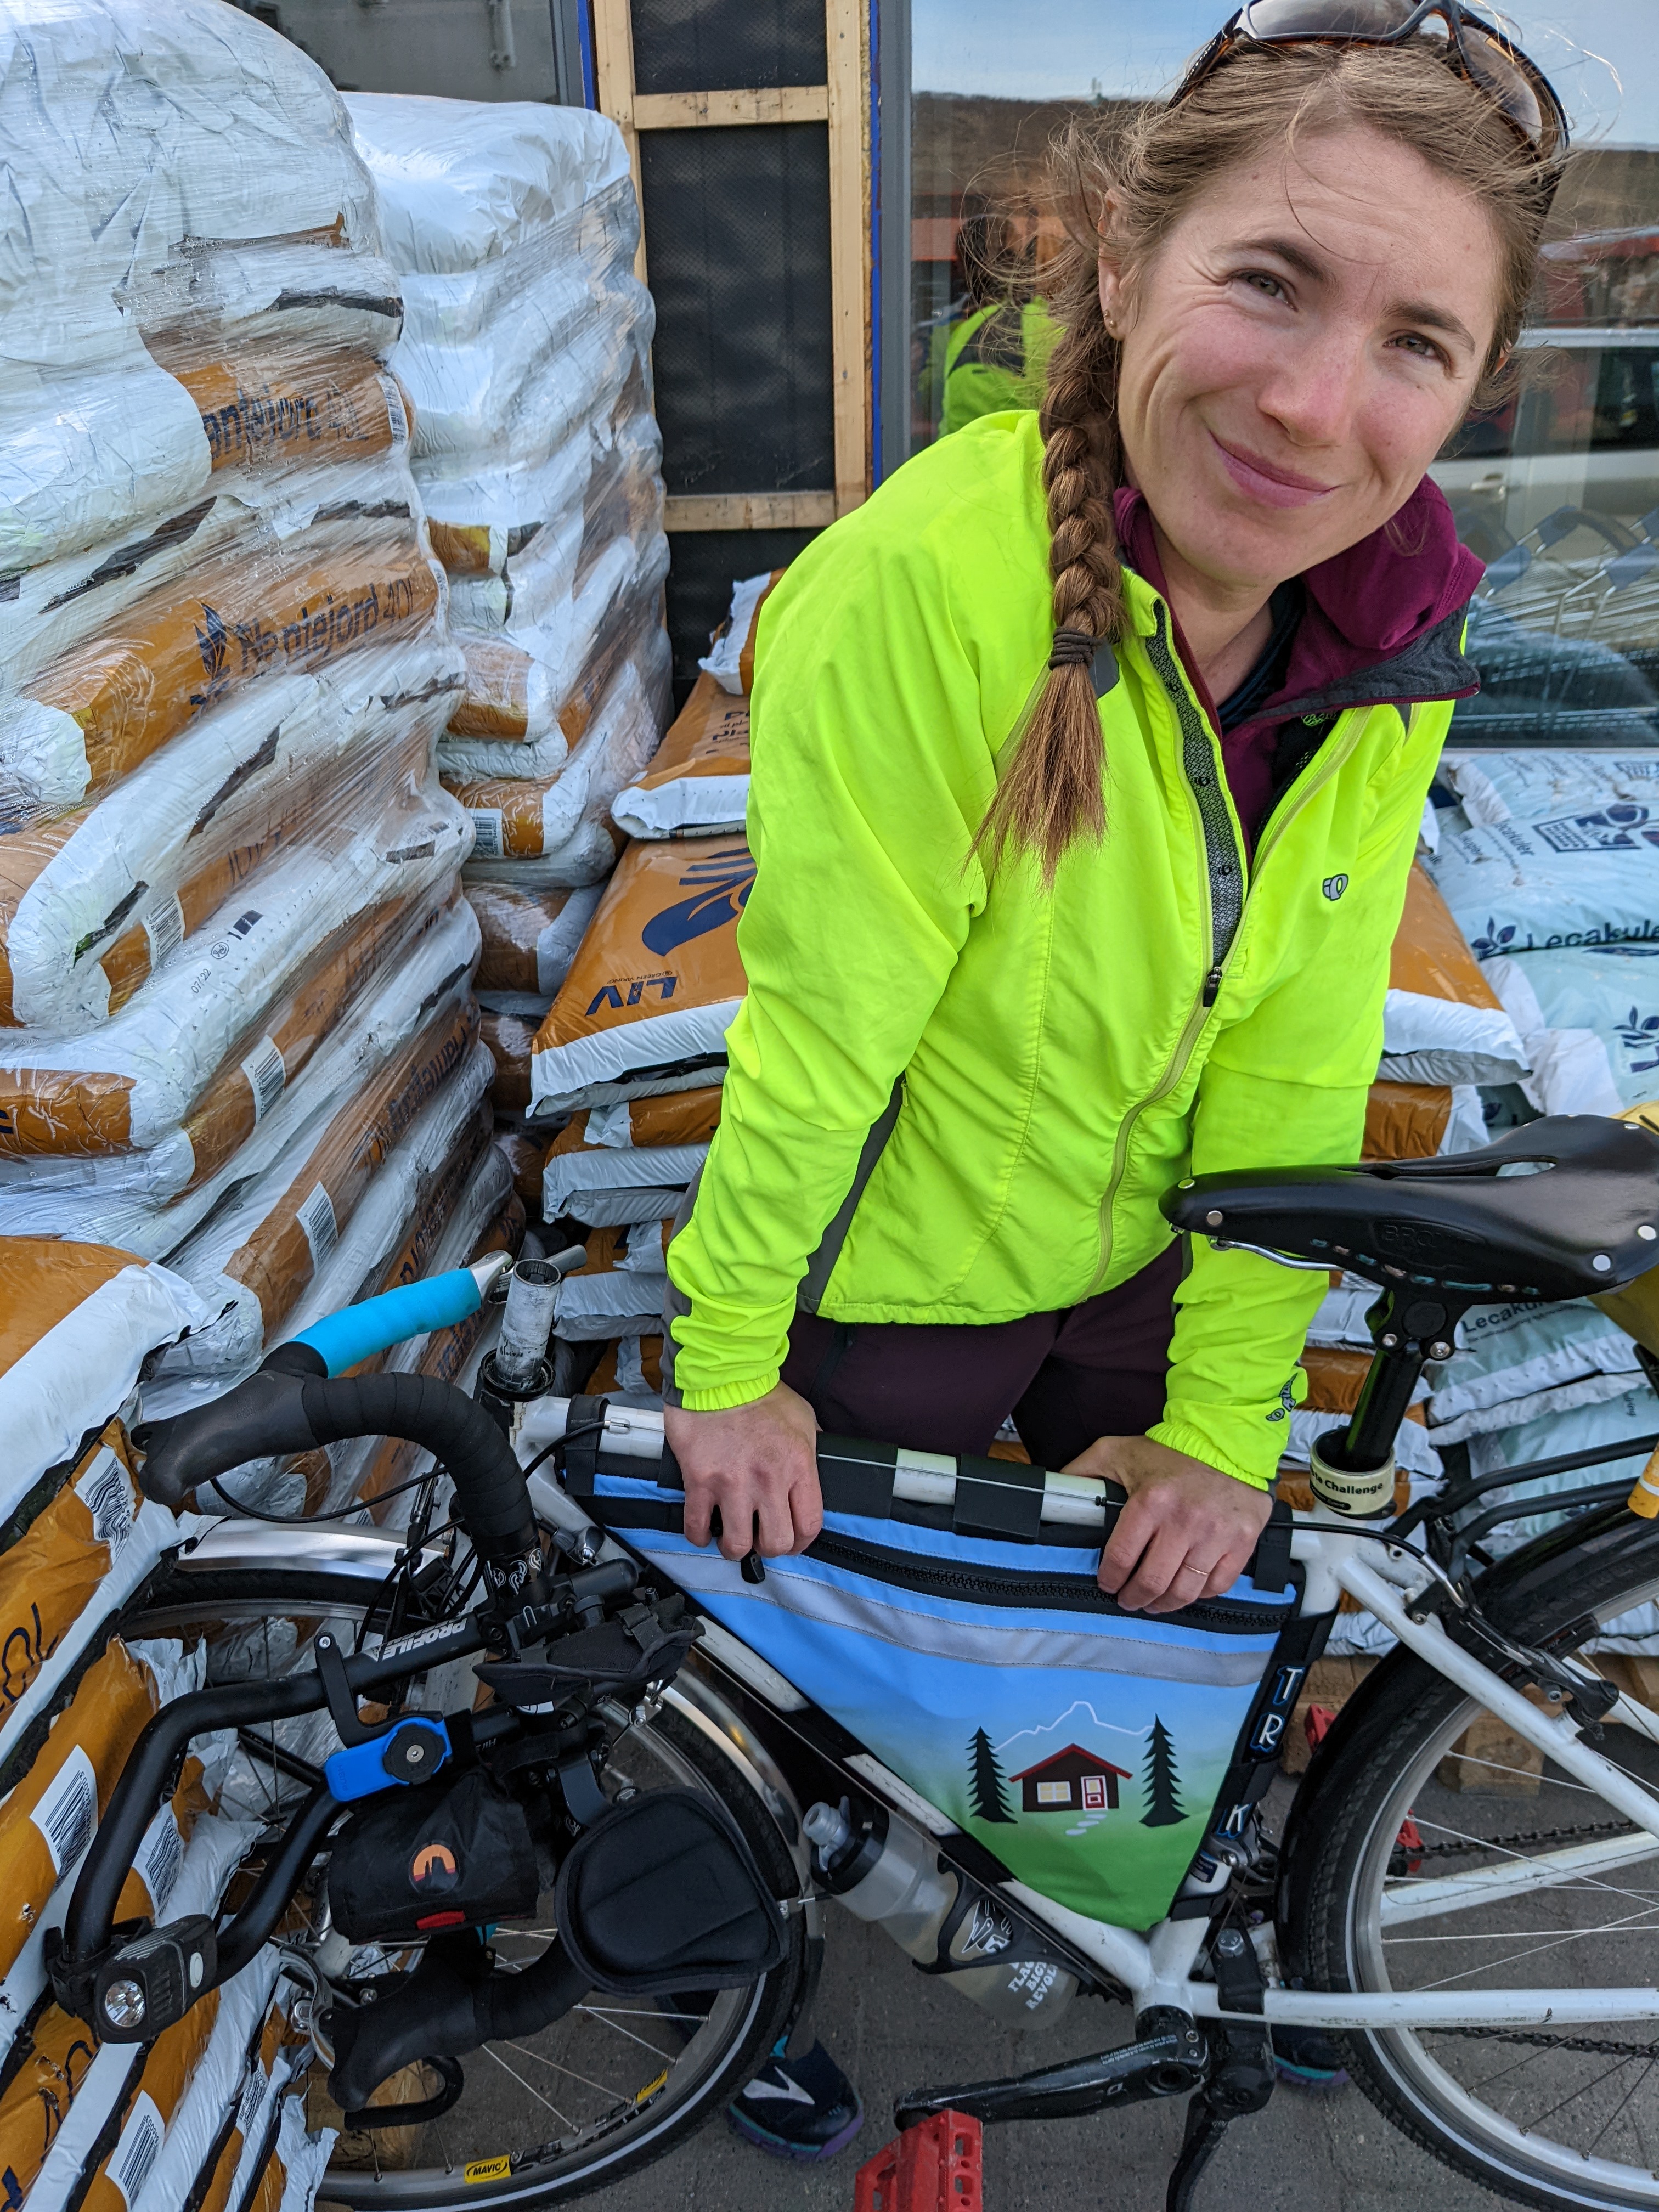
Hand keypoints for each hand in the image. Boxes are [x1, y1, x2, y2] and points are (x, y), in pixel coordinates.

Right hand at [665, 1383, 823, 1559]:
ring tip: (731, 1535)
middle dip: (768, 1546)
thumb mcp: (803, 1418)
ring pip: (737, 1545)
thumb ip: (811, 1450)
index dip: (801, 1543)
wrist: (719, 1373)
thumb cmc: (759, 1391)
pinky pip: (697, 1527)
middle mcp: (768, 1481)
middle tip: (760, 1536)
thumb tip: (813, 1473)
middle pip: (776, 1543)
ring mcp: (732, 1484)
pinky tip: (703, 1529)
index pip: (809, 1526)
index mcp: (798, 1466)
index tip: (791, 1541)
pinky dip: (699, 1535)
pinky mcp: (700, 1481)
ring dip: (734, 1546)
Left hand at [1068, 1434, 1271, 1613]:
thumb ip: (1082, 1471)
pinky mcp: (1241, 1542)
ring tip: (1155, 1602)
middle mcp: (1184, 1521)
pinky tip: (1188, 1588)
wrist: (1226, 1439)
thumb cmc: (1171, 1450)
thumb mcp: (1117, 1451)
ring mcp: (1215, 1534)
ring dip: (1165, 1604)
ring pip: (1185, 1591)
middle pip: (1153, 1582)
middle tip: (1129, 1600)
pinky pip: (1217, 1584)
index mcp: (1150, 1501)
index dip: (1110, 1580)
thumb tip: (1052, 1489)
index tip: (1108, 1584)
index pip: (1121, 1558)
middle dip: (1135, 1598)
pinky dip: (1200, 1593)